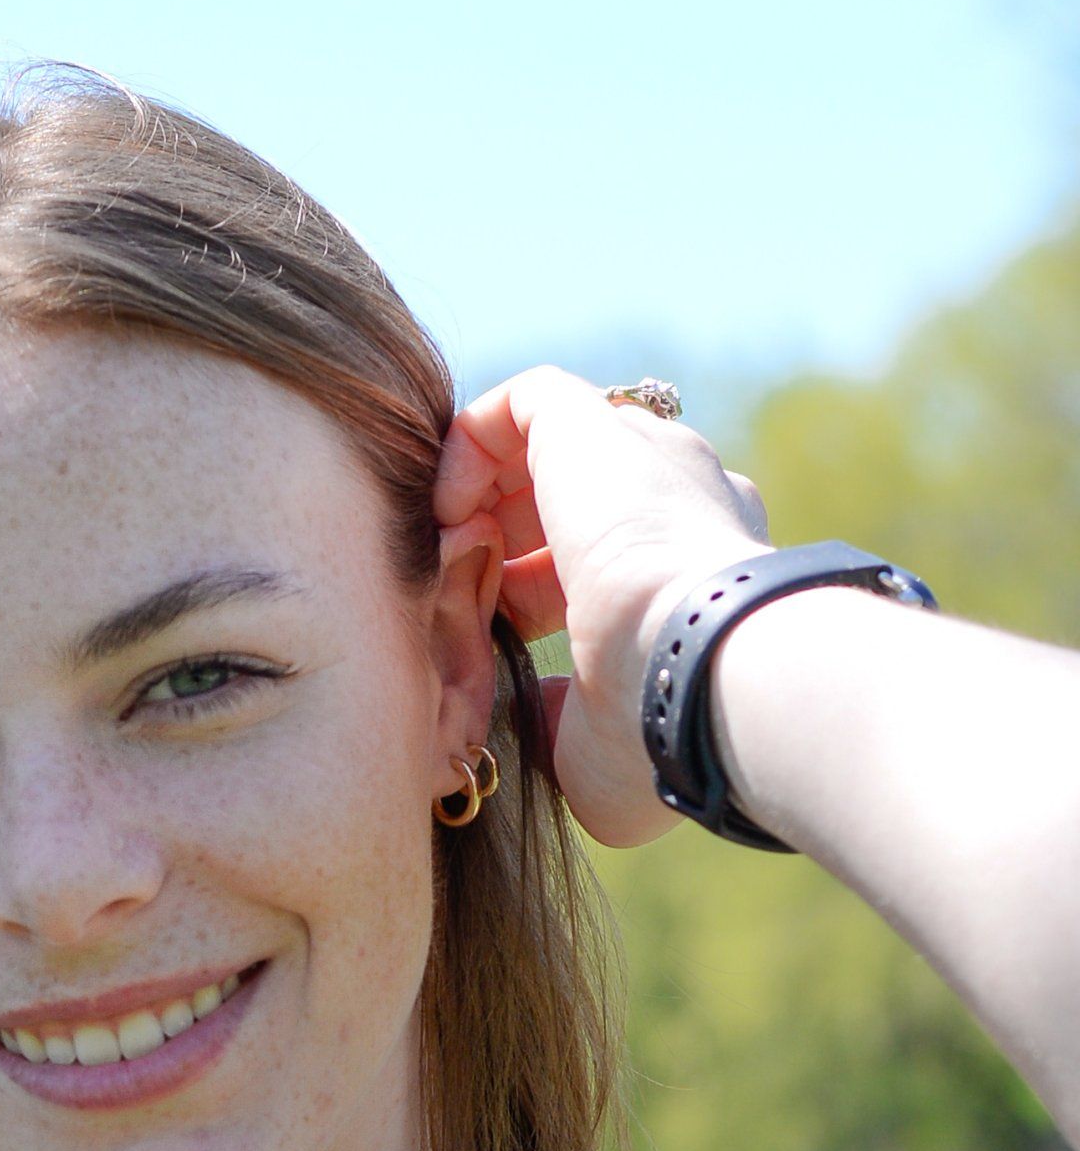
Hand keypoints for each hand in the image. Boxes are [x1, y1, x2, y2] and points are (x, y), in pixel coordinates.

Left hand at [435, 366, 770, 846]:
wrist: (700, 675)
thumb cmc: (660, 735)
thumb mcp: (599, 746)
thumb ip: (565, 716)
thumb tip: (534, 707)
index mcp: (695, 574)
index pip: (610, 556)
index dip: (539, 592)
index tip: (504, 642)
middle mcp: (681, 503)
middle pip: (572, 500)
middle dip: (505, 546)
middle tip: (466, 603)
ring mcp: (645, 457)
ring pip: (545, 451)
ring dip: (483, 501)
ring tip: (452, 562)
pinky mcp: (598, 427)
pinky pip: (521, 404)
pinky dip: (470, 447)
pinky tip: (452, 514)